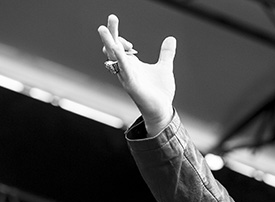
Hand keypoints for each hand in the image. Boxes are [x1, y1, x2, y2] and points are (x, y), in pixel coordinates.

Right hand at [97, 14, 175, 134]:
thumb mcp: (164, 68)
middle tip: (112, 17)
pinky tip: (118, 50)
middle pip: (113, 47)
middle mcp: (126, 68)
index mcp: (132, 63)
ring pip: (114, 57)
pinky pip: (124, 71)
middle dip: (111, 33)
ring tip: (103, 29)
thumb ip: (166, 53)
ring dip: (109, 43)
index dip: (119, 36)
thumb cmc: (160, 92)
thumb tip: (171, 38)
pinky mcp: (132, 86)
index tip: (125, 34)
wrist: (163, 110)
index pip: (119, 45)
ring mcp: (127, 76)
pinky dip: (121, 60)